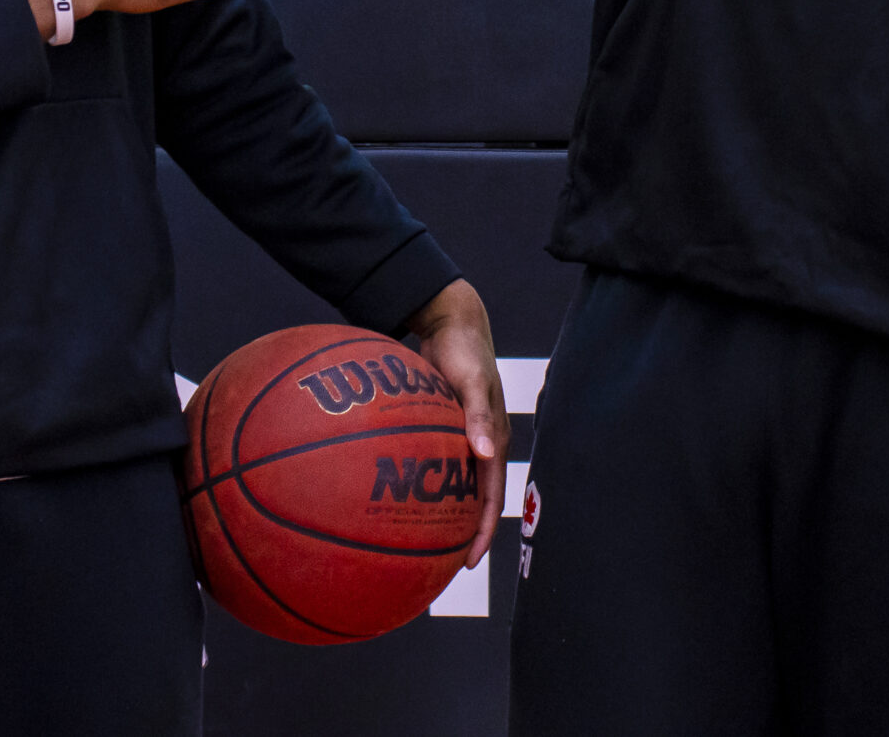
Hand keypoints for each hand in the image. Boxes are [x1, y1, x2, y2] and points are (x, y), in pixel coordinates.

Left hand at [402, 279, 509, 568]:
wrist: (453, 320)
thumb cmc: (465, 348)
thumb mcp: (474, 379)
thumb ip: (480, 414)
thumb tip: (485, 453)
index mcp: (493, 441)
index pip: (491, 498)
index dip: (482, 533)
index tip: (468, 563)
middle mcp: (480, 445)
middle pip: (473, 501)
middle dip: (463, 535)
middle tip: (441, 567)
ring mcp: (463, 437)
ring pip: (454, 486)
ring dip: (443, 514)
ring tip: (419, 543)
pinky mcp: (445, 427)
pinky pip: (435, 463)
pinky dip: (423, 483)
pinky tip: (394, 494)